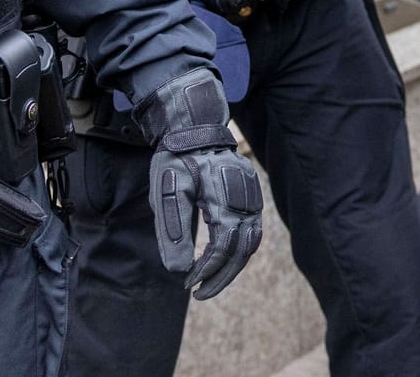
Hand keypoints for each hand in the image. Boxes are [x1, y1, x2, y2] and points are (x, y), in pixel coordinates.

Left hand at [138, 70, 263, 299]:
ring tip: (210, 279)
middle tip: (200, 292)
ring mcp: (252, 194)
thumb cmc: (176, 159)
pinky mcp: (251, 192)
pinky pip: (252, 227)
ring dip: (233, 265)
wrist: (194, 126)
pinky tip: (220, 256)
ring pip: (252, 241)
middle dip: (222, 276)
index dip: (207, 270)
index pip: (224, 247)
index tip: (188, 283)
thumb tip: (180, 271)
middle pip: (243, 249)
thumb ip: (173, 232)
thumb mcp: (166, 194)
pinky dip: (239, 247)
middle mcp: (245, 198)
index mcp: (224, 198)